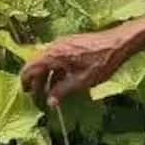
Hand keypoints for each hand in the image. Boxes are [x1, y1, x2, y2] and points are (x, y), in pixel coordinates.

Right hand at [19, 17, 144, 106]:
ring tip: (51, 93)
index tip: (25, 94)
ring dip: (47, 77)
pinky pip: (57, 58)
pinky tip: (63, 83)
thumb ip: (63, 91)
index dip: (25, 81)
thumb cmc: (101, 61)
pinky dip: (56, 71)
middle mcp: (55, 47)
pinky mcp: (71, 44)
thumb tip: (50, 102)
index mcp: (54, 55)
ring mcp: (63, 44)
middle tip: (38, 97)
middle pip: (38, 65)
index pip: (30, 67)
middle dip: (36, 82)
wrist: (119, 43)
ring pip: (48, 62)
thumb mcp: (82, 81)